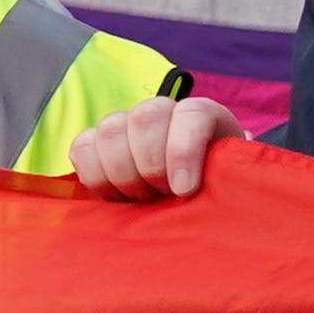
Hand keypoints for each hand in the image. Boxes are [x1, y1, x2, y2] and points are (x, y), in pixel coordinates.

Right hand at [67, 101, 229, 200]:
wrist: (191, 200)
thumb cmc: (216, 194)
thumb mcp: (232, 185)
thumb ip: (232, 180)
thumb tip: (231, 183)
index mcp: (203, 116)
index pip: (191, 114)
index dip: (183, 150)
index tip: (183, 190)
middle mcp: (162, 111)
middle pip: (145, 117)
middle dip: (149, 165)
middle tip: (161, 197)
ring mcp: (125, 123)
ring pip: (110, 130)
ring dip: (121, 173)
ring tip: (140, 201)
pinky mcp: (95, 142)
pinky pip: (81, 147)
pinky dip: (94, 174)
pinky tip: (114, 196)